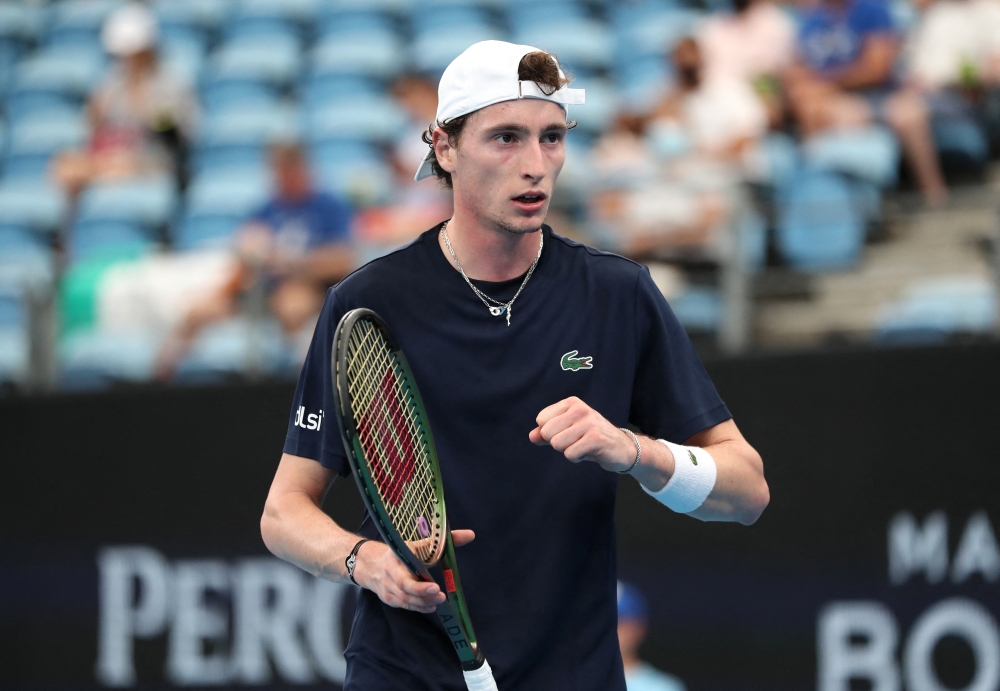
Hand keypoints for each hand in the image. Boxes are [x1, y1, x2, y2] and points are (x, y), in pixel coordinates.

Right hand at [353, 530, 474, 612]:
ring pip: (405, 599)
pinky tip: (431, 606)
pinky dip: (418, 607)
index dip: (419, 582)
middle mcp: (390, 573)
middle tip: (440, 596)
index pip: (406, 569)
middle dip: (422, 594)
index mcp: (397, 556)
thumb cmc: (400, 553)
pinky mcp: (389, 599)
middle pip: (404, 587)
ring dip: (423, 603)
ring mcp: (388, 588)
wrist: (371, 565)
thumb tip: (470, 535)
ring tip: (439, 601)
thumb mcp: (419, 543)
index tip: (435, 586)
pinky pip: (405, 606)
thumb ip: (443, 541)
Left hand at [529, 396, 635, 472]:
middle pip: (547, 432)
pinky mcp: (596, 439)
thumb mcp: (567, 432)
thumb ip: (547, 433)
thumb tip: (532, 436)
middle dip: (558, 443)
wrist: (622, 448)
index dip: (549, 432)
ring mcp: (589, 423)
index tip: (567, 432)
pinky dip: (577, 458)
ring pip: (557, 444)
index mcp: (571, 403)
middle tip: (575, 441)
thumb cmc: (591, 438)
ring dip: (568, 450)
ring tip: (582, 446)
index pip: (541, 419)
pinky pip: (570, 454)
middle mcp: (580, 409)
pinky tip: (589, 452)